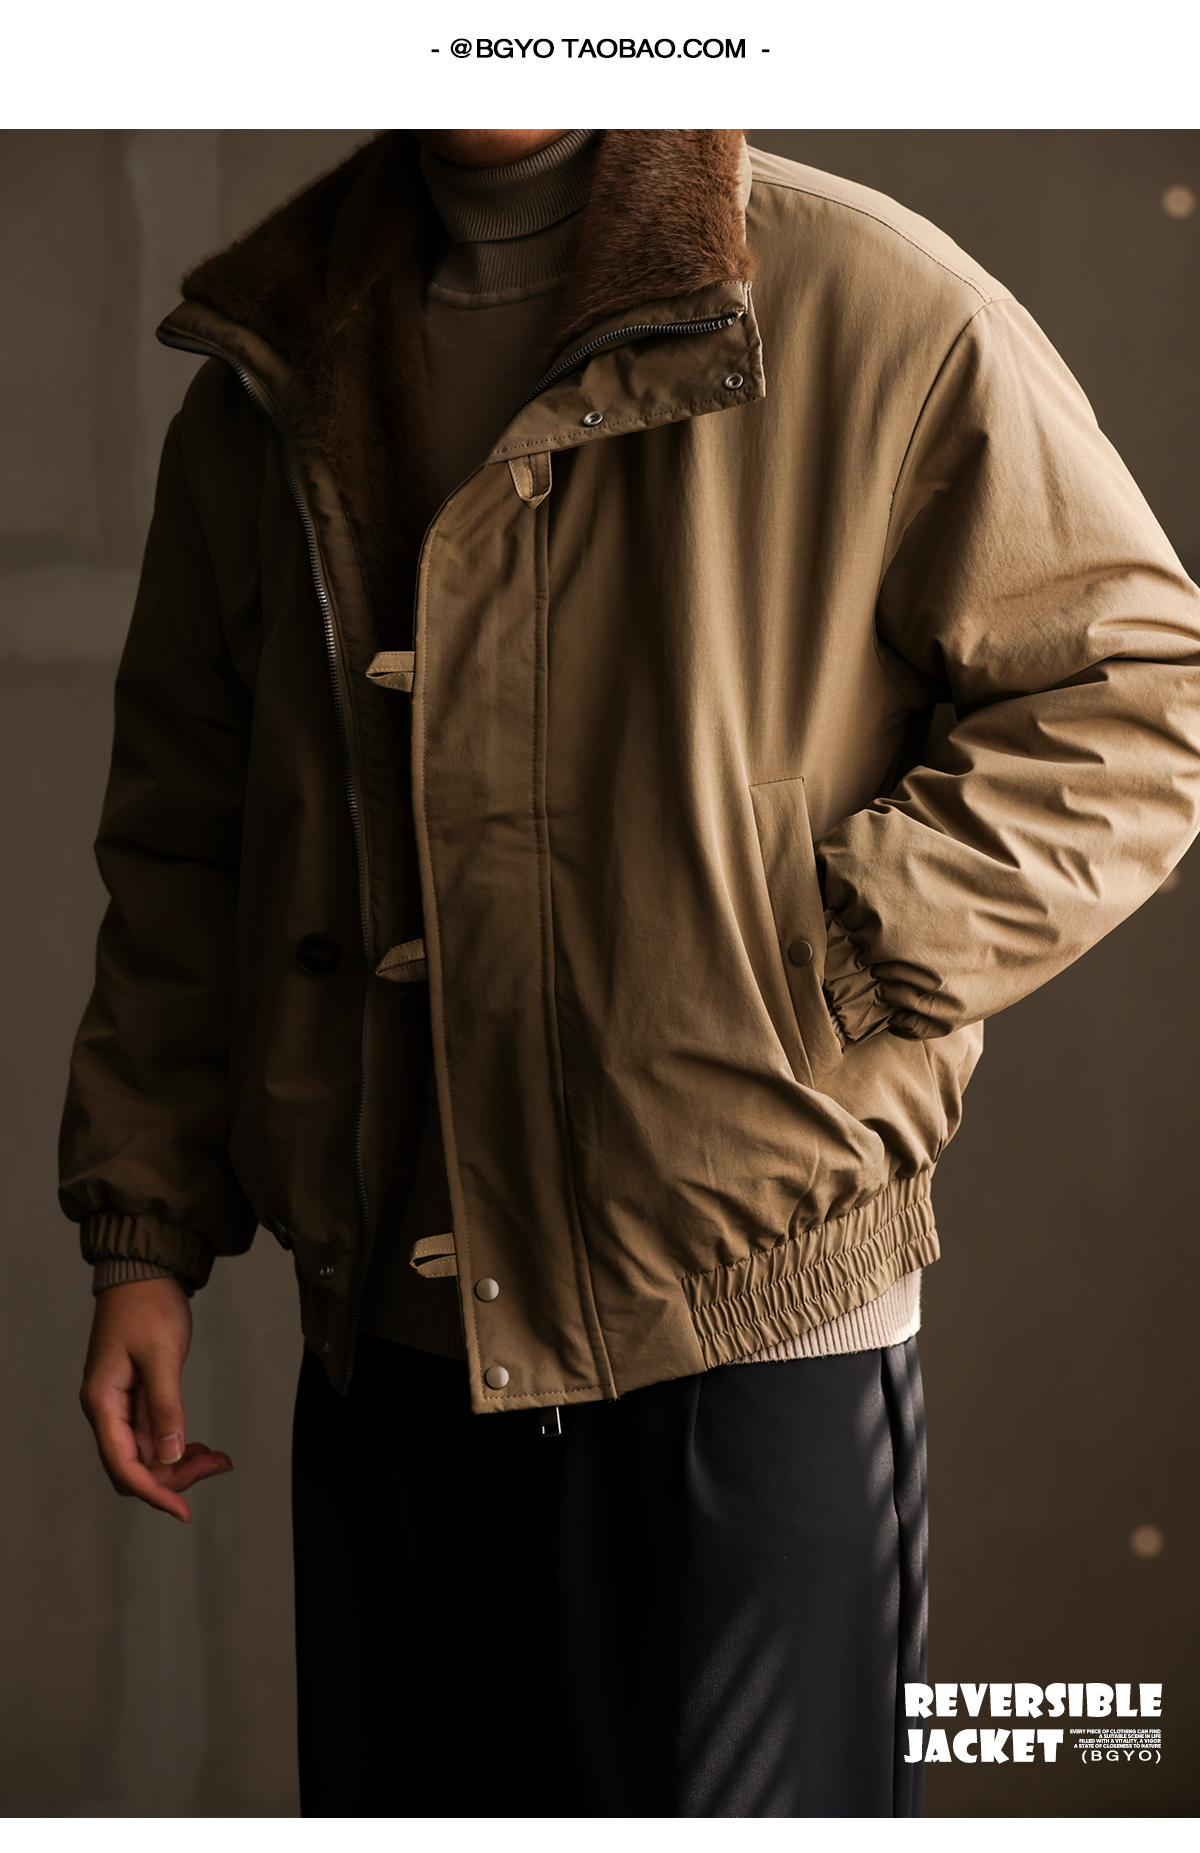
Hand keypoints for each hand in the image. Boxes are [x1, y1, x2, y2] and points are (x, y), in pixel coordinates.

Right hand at [80, 1276, 231, 1522]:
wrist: (144, 1272)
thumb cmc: (147, 1305)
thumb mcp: (161, 1355)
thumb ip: (166, 1406)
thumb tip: (171, 1454)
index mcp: (102, 1403)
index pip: (123, 1465)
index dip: (153, 1492)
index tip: (183, 1510)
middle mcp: (107, 1410)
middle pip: (135, 1466)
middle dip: (174, 1476)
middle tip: (216, 1465)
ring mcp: (122, 1405)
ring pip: (148, 1454)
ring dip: (180, 1462)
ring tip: (218, 1458)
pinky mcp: (137, 1397)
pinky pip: (155, 1435)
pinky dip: (178, 1443)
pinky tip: (202, 1446)